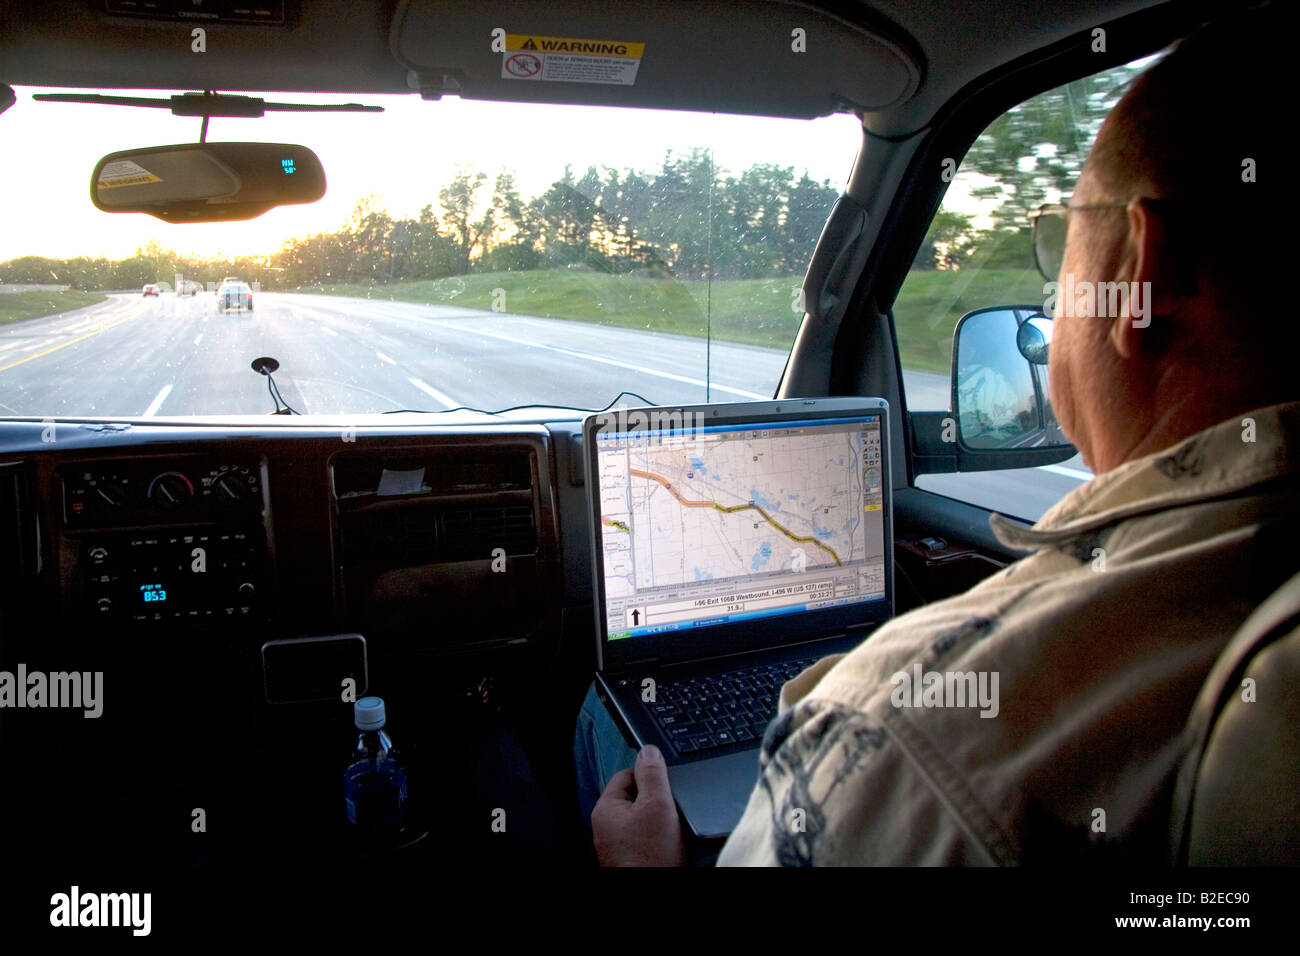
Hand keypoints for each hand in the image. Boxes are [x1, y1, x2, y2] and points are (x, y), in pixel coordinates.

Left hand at [591, 744, 685, 866]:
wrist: (653, 897)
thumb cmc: (652, 856)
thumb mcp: (657, 805)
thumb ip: (653, 774)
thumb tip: (648, 749)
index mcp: (606, 808)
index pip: (627, 775)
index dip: (650, 775)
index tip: (667, 785)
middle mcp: (607, 827)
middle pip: (636, 797)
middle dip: (657, 800)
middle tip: (671, 811)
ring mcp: (618, 845)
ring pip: (644, 819)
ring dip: (660, 821)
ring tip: (672, 832)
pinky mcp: (631, 858)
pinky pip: (647, 838)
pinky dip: (660, 839)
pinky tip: (670, 846)